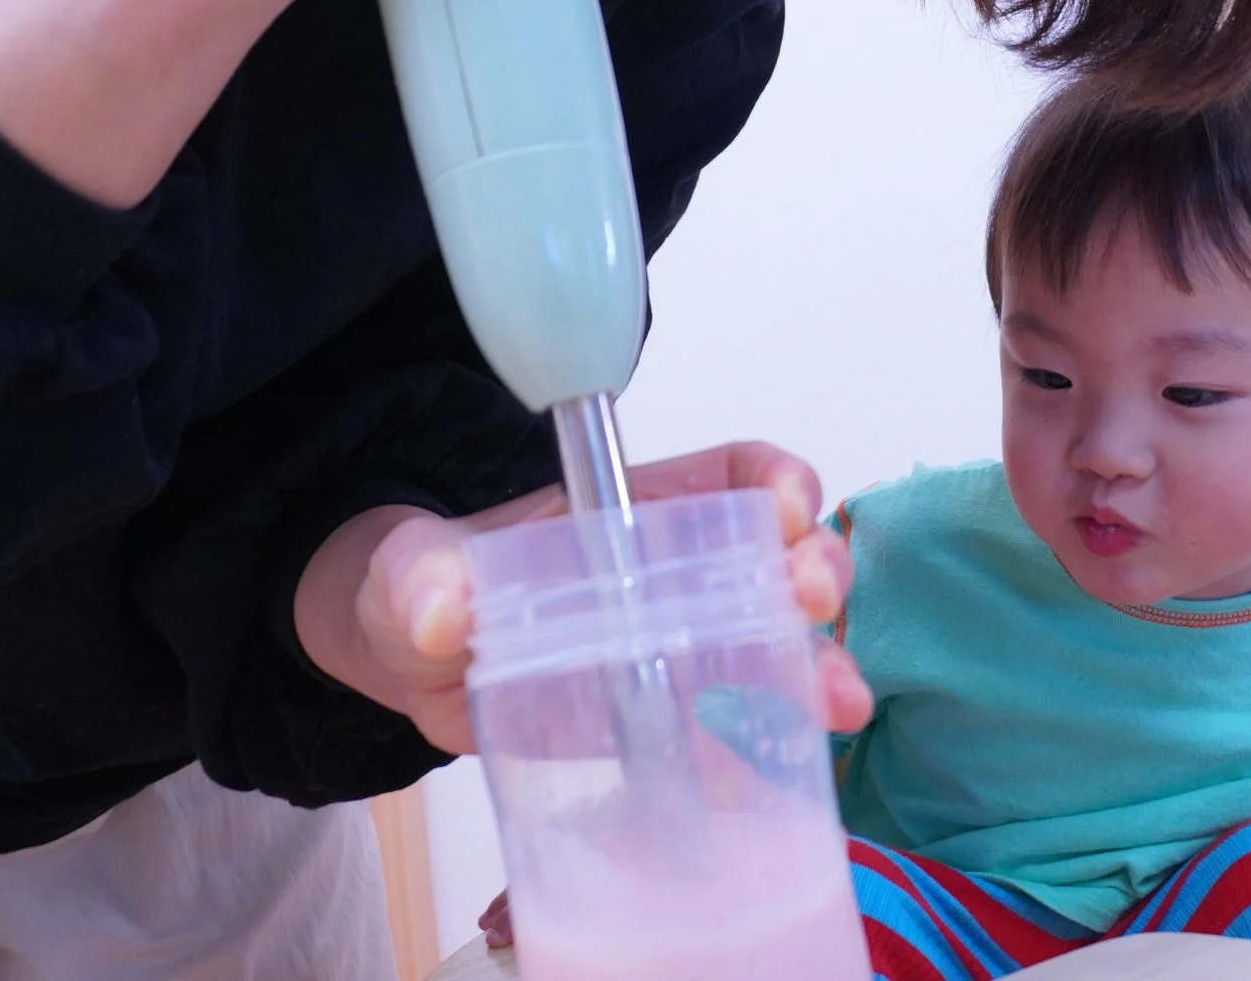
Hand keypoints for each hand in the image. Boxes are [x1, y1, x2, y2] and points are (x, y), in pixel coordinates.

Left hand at [296, 441, 872, 755]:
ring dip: (820, 668)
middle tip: (816, 608)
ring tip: (837, 706)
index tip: (789, 506)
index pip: (732, 474)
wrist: (413, 667)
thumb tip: (441, 609)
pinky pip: (742, 727)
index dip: (775, 480)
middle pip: (781, 555)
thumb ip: (423, 578)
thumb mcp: (414, 571)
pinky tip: (778, 776)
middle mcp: (685, 572)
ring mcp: (688, 647)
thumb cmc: (428, 588)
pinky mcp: (676, 718)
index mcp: (637, 510)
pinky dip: (771, 749)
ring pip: (781, 644)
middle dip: (817, 572)